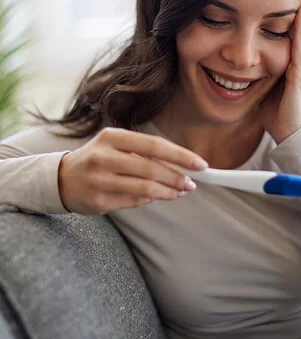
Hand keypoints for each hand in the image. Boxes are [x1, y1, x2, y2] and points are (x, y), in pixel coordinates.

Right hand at [58, 127, 207, 214]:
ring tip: (179, 192)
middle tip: (191, 184)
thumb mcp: (116, 146)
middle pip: (152, 169)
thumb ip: (144, 153)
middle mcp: (104, 157)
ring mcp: (100, 180)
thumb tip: (181, 165)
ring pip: (145, 188)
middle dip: (177, 178)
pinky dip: (150, 199)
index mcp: (112, 137)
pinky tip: (157, 196)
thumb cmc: (97, 159)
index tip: (200, 164)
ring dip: (168, 192)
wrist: (62, 178)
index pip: (154, 145)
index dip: (181, 155)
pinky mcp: (99, 200)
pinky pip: (134, 201)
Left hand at [259, 0, 300, 144]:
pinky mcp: (298, 77)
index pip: (297, 30)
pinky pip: (299, 50)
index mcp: (292, 62)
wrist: (286, 133)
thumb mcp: (265, 86)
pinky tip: (300, 15)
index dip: (298, 9)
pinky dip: (300, 31)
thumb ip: (260, 72)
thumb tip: (244, 64)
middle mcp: (300, 61)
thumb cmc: (275, 112)